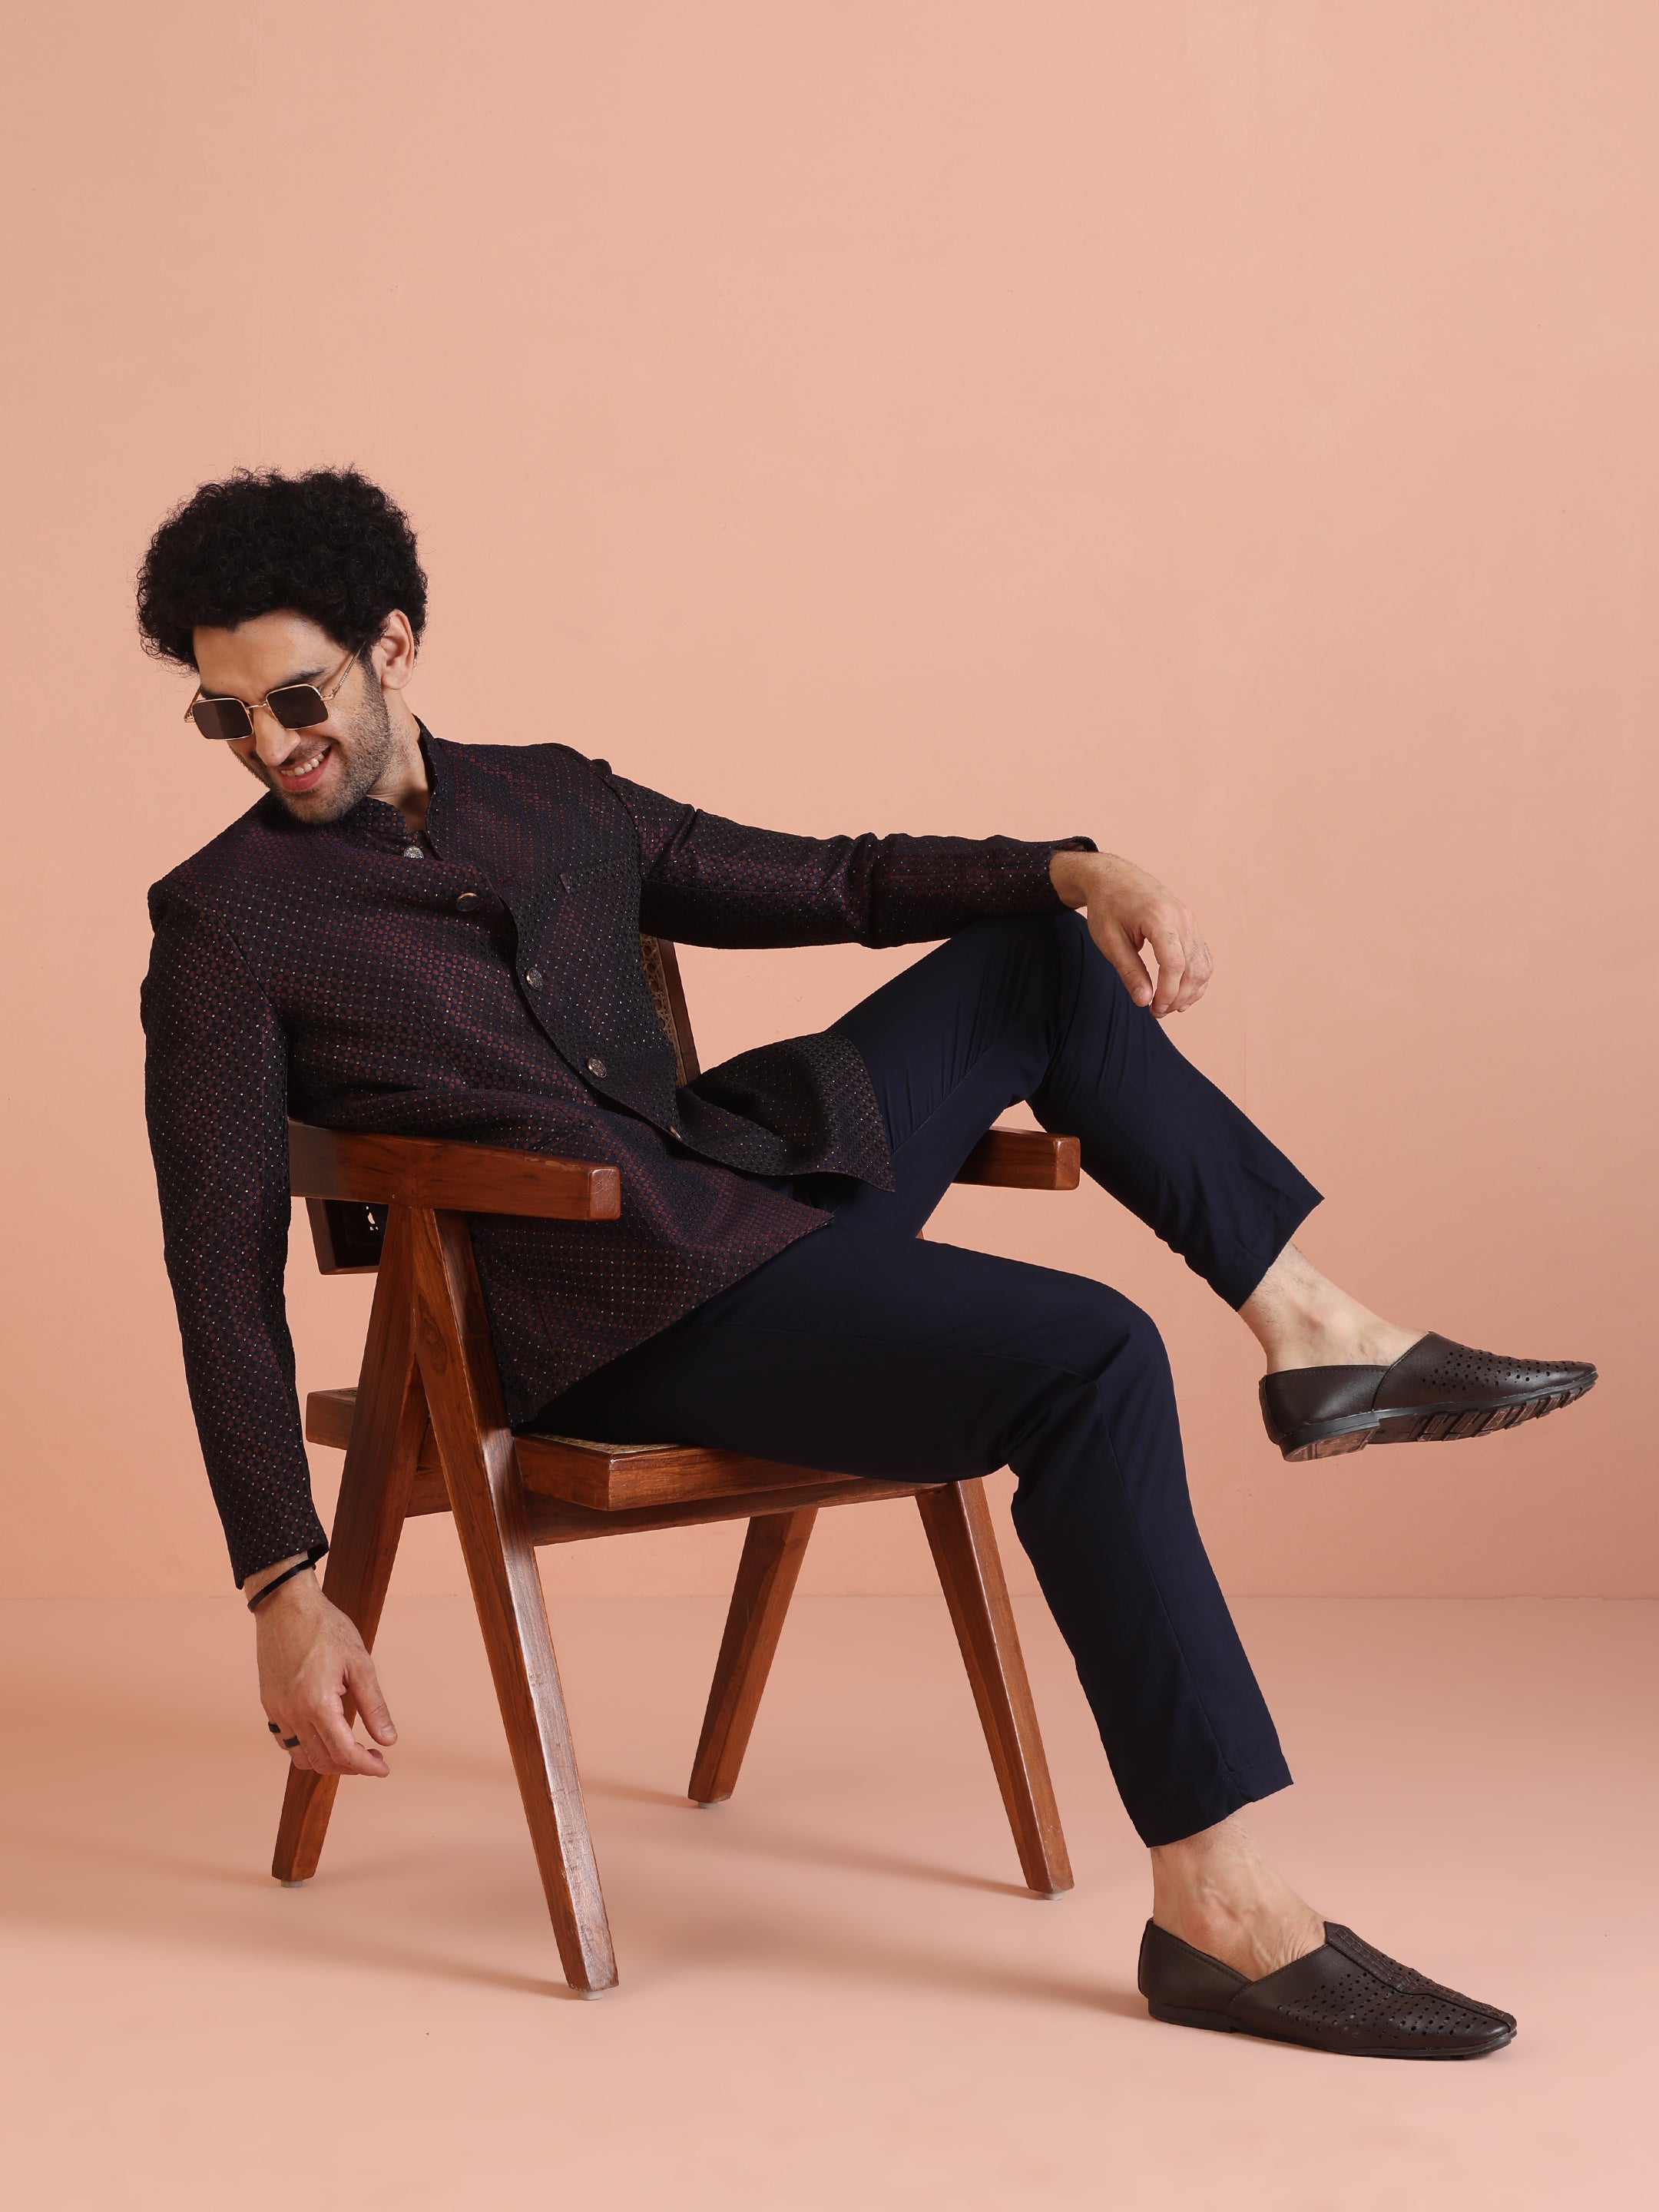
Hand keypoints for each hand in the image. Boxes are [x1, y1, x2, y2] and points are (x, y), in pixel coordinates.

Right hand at [248, 1558, 397, 1776]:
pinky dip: (307, 1750)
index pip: (343, 1753)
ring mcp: (277, 1712)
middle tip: (374, 1757)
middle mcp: (292, 1714)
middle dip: (351, 1766)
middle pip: (323, 1761)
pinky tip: (325, 1738)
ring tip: (352, 1751)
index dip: (366, 1766)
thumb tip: (388, 1740)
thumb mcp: (360, 1664)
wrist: (286, 1606)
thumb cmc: (326, 1629)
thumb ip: (374, 1706)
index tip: (383, 1768)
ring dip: (328, 1762)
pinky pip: (286, 1743)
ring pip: (302, 1757)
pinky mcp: (269, 1705)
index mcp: (317, 1704)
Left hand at [1050, 849, 1213, 1017]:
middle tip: (1157, 1012)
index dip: (1168, 992)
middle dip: (1178, 997)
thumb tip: (1144, 1001)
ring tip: (1168, 1006)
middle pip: (1193, 968)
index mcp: (1159, 917)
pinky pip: (1203, 957)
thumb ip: (1129, 971)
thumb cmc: (1108, 906)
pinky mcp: (1192, 925)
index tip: (1154, 1009)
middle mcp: (1182, 917)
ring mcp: (1190, 920)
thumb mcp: (1109, 941)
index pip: (1174, 964)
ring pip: (1203, 965)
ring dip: (1190, 991)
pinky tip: (1181, 993)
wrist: (1115, 877)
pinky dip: (1196, 978)